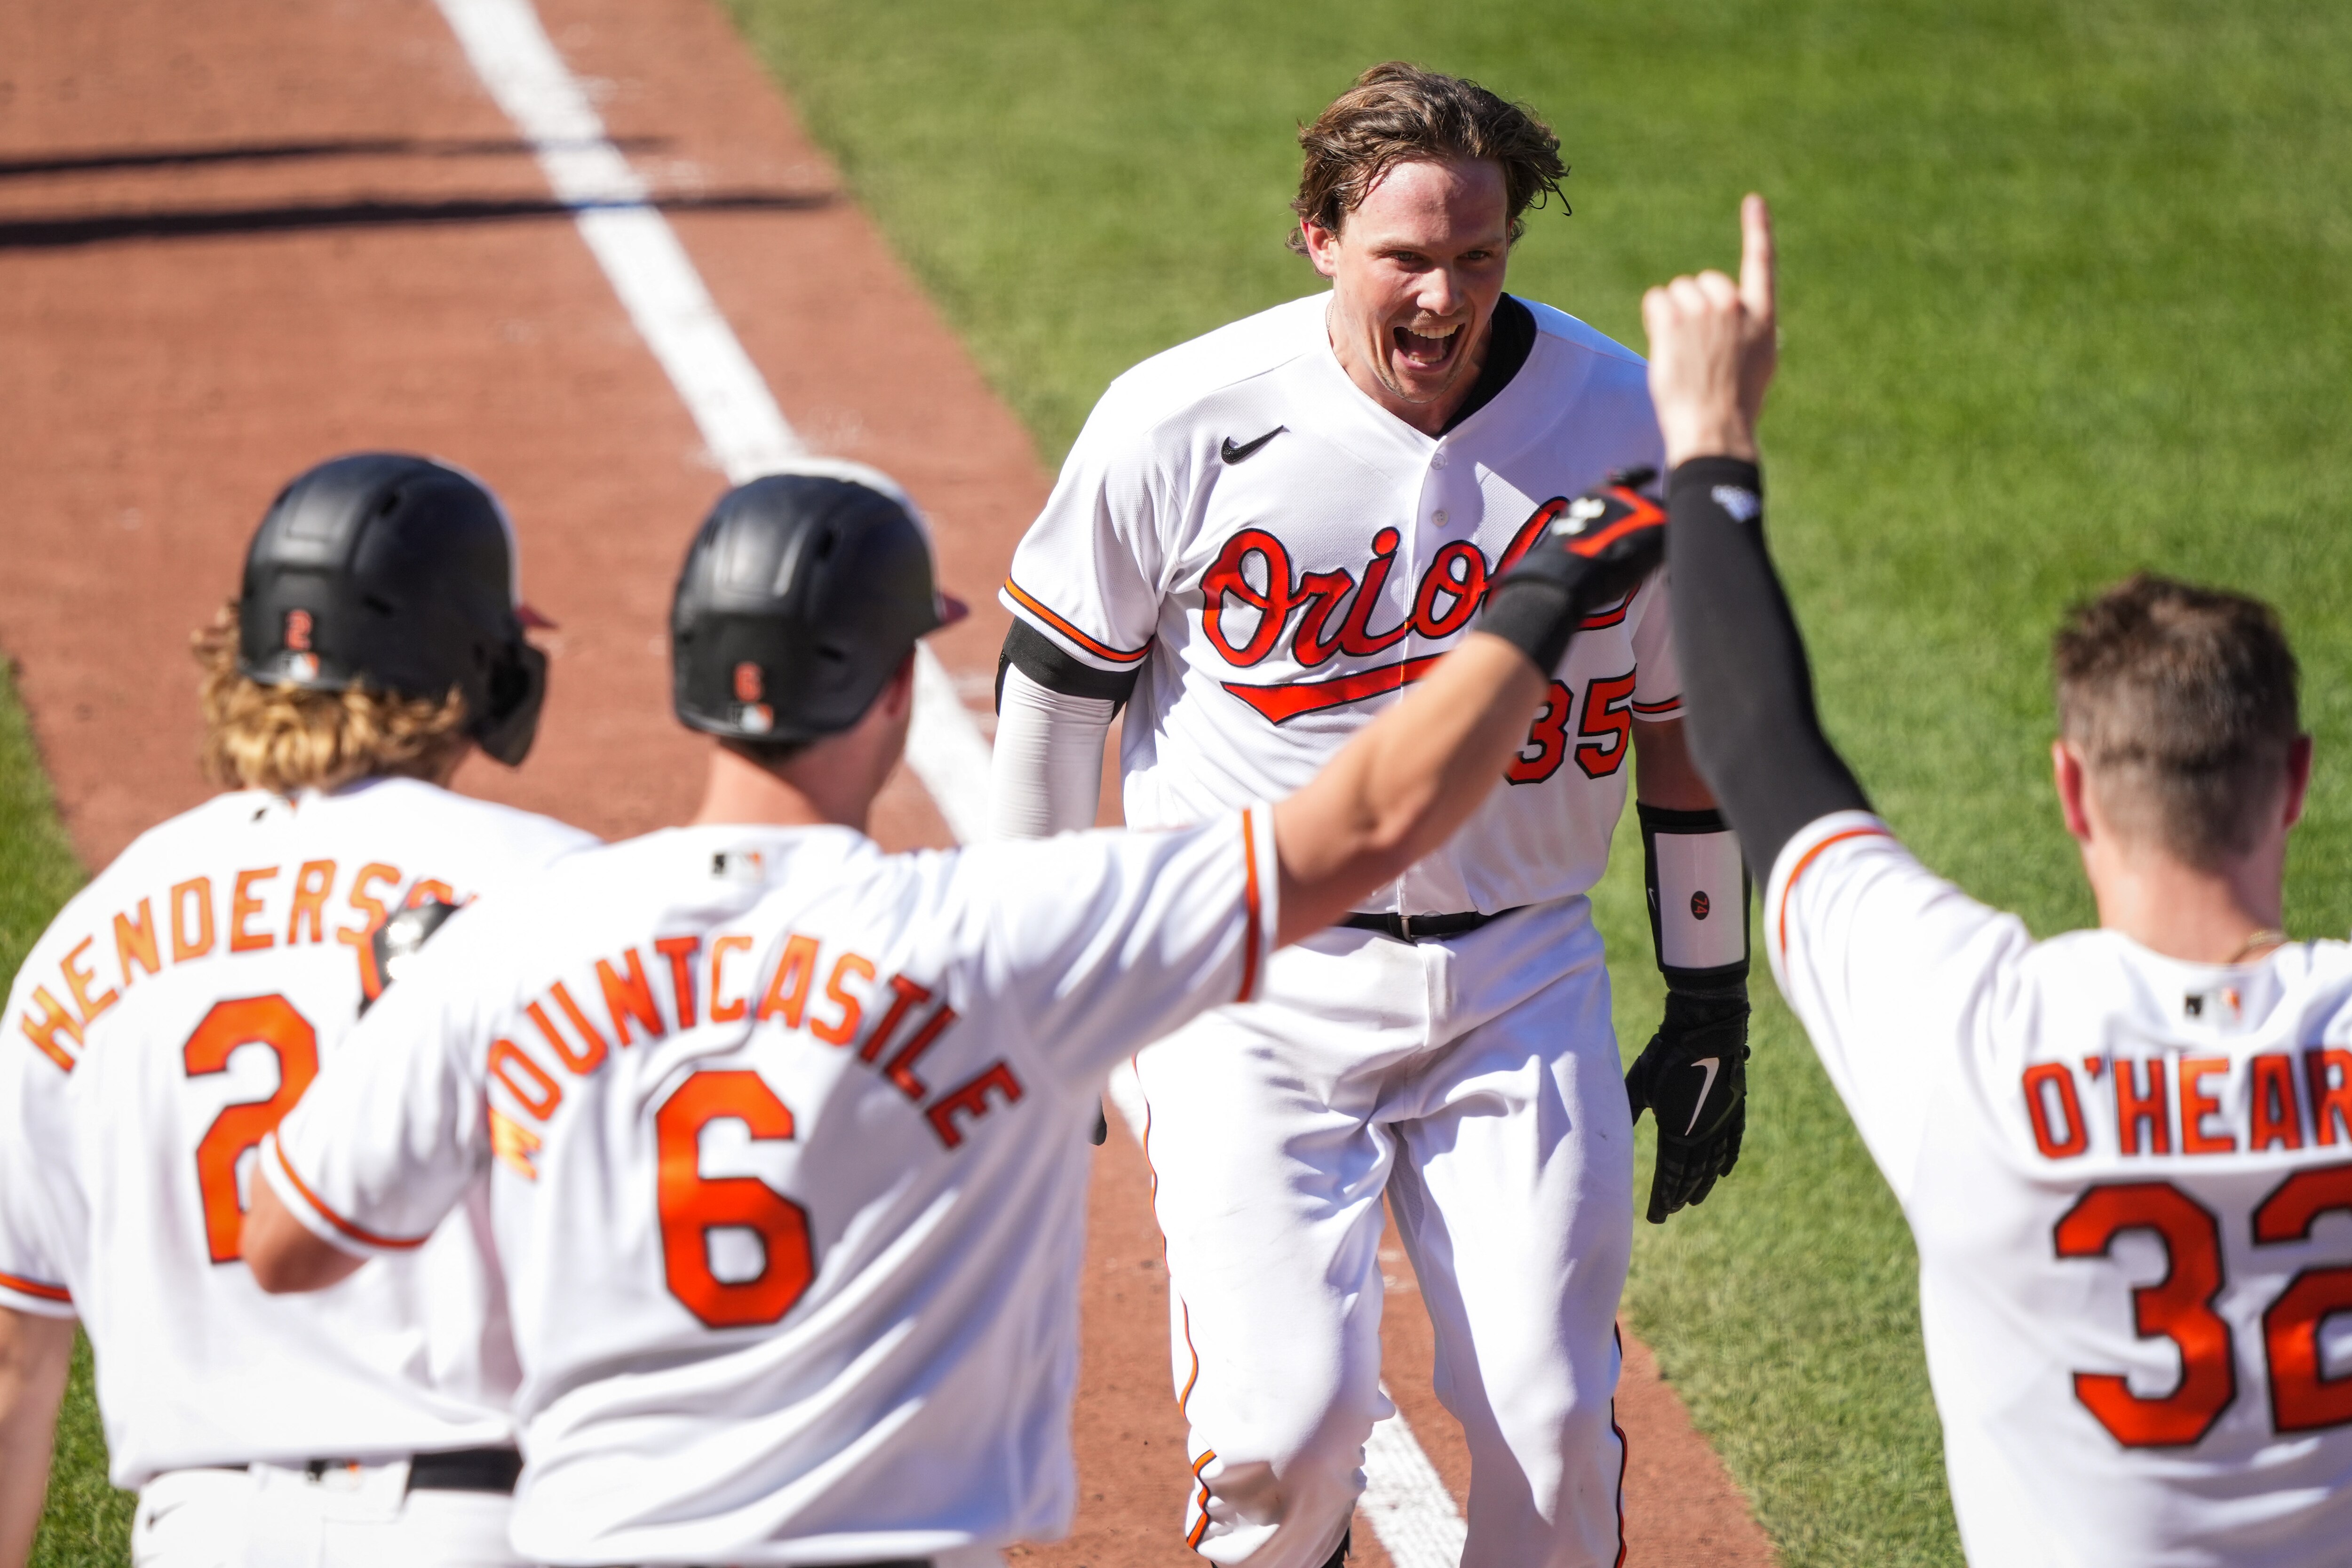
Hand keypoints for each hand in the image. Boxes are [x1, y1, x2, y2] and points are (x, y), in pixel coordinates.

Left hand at [1624, 990, 1749, 1222]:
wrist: (1705, 1031)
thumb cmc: (1665, 1055)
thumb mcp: (1639, 1084)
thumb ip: (1630, 1111)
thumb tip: (1611, 1132)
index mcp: (1677, 1129)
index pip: (1670, 1174)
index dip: (1663, 1196)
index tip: (1656, 1215)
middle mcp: (1703, 1132)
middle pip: (1692, 1174)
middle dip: (1678, 1195)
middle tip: (1668, 1212)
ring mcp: (1722, 1121)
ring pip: (1713, 1163)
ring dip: (1703, 1184)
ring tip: (1692, 1201)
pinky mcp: (1734, 1109)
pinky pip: (1733, 1142)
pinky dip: (1727, 1160)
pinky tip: (1724, 1174)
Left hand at [1641, 194, 1776, 467]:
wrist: (1715, 429)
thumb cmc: (1735, 405)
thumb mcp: (1757, 364)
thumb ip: (1747, 331)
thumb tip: (1735, 317)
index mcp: (1763, 318)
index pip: (1762, 264)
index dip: (1757, 230)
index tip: (1754, 202)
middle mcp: (1736, 307)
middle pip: (1704, 282)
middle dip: (1694, 305)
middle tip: (1696, 346)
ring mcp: (1705, 312)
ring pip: (1678, 291)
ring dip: (1673, 313)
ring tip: (1683, 351)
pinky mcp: (1675, 322)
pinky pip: (1657, 299)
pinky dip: (1655, 317)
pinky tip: (1665, 343)